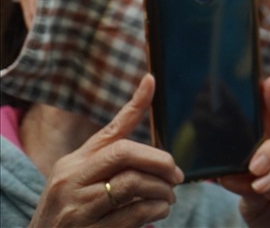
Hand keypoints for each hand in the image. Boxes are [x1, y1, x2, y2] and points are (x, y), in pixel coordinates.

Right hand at [28, 75, 183, 227]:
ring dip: (161, 190)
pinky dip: (155, 210)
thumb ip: (111, 161)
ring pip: (133, 183)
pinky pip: (134, 213)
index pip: (109, 131)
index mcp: (74, 163)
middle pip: (125, 154)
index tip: (151, 80)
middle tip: (176, 175)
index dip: (134, 104)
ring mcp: (78, 207)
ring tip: (168, 197)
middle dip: (159, 161)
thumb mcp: (80, 182)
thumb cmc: (69, 213)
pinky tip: (159, 211)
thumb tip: (150, 146)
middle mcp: (72, 181)